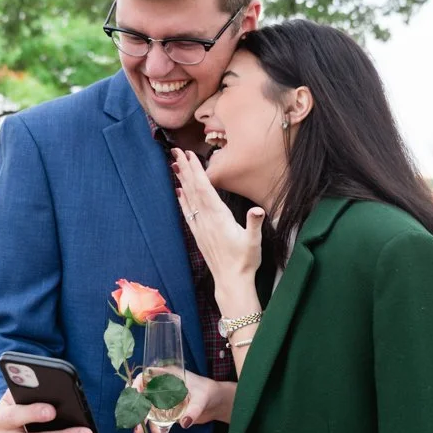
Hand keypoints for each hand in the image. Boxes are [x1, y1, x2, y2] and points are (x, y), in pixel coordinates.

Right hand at [131, 369, 236, 432]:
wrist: (217, 403)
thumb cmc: (209, 393)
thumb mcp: (202, 398)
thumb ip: (194, 410)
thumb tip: (184, 422)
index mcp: (167, 375)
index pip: (145, 376)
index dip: (136, 385)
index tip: (134, 397)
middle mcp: (161, 386)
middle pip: (142, 396)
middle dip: (137, 411)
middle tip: (137, 428)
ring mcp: (163, 399)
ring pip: (147, 409)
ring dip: (144, 422)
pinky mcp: (167, 411)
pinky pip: (156, 419)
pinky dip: (155, 427)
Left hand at [172, 148, 264, 286]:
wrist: (231, 281)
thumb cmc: (245, 261)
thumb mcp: (254, 241)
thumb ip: (255, 223)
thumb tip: (257, 209)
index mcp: (219, 217)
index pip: (205, 188)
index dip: (196, 170)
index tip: (189, 155)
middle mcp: (206, 220)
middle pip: (193, 189)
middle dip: (185, 169)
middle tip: (176, 151)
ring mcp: (200, 227)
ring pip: (188, 199)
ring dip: (182, 180)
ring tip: (175, 165)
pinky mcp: (199, 235)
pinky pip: (188, 213)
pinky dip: (182, 200)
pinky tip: (179, 192)